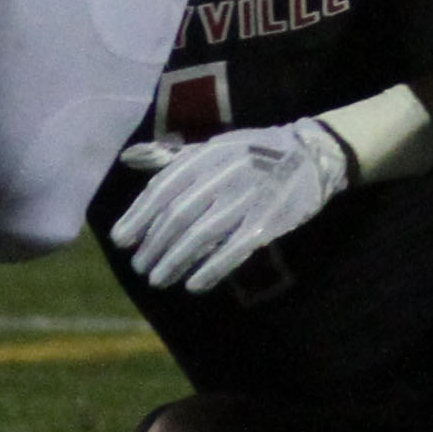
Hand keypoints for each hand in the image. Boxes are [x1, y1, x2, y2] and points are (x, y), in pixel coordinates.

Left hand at [107, 116, 359, 291]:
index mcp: (206, 154)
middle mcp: (223, 174)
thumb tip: (127, 158)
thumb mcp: (213, 146)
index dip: (138, 216)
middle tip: (139, 268)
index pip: (163, 188)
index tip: (120, 240)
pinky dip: (212, 268)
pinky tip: (194, 285)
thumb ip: (171, 157)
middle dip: (154, 244)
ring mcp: (246, 198)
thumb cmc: (254, 153)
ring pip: (201, 235)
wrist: (312, 154)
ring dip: (175, 261)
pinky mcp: (268, 221)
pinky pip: (234, 249)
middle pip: (178, 215)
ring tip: (158, 279)